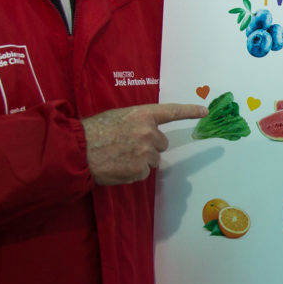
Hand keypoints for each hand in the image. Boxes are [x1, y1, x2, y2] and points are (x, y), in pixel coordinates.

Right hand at [82, 103, 206, 184]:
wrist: (78, 151)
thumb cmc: (93, 131)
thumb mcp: (118, 117)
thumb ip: (137, 121)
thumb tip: (147, 131)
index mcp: (143, 115)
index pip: (172, 112)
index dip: (190, 111)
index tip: (205, 111)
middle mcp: (148, 132)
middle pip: (162, 143)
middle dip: (149, 146)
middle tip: (128, 146)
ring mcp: (145, 152)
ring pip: (153, 159)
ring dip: (141, 160)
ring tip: (120, 156)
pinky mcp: (140, 170)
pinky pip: (144, 172)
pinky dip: (133, 171)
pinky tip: (118, 166)